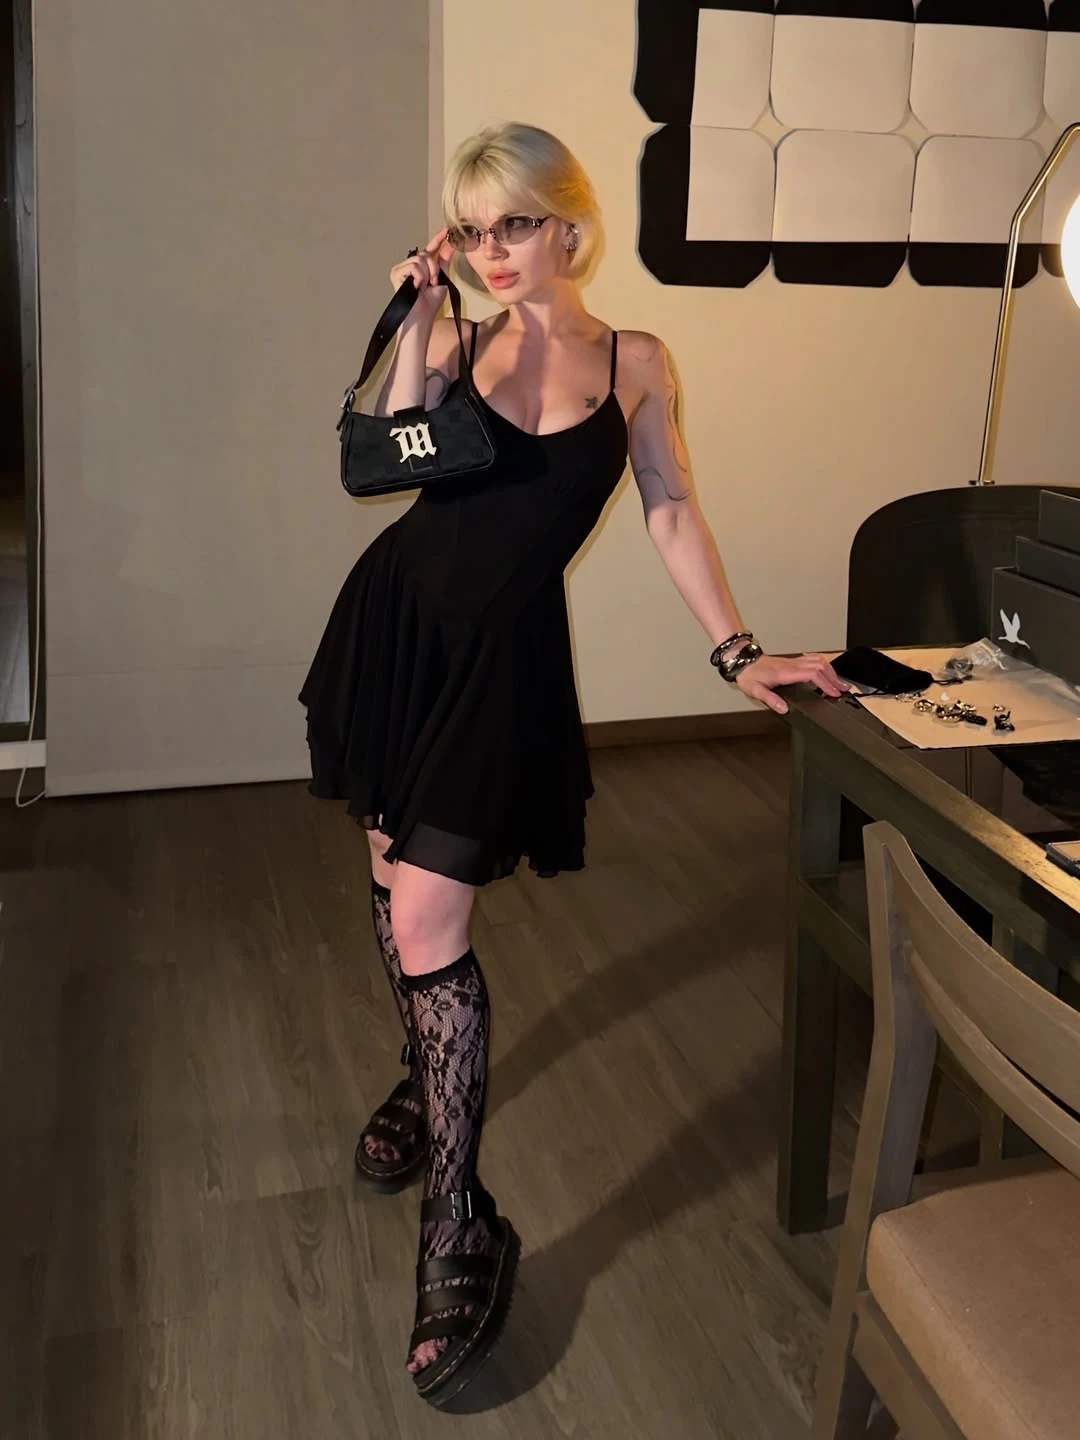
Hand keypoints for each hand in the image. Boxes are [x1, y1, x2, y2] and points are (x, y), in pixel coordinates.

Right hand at [388, 226, 455, 319]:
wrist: (421, 317)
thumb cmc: (429, 305)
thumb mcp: (442, 280)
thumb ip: (444, 262)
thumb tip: (450, 246)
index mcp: (421, 268)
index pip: (430, 249)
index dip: (438, 239)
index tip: (447, 230)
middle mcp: (410, 266)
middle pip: (426, 254)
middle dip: (434, 268)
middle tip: (433, 283)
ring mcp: (401, 269)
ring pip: (420, 259)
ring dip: (427, 274)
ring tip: (423, 287)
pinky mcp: (396, 273)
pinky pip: (414, 266)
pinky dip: (419, 277)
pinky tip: (416, 287)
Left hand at [734, 651, 848, 715]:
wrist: (742, 661)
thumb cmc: (749, 675)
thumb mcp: (756, 691)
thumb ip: (771, 700)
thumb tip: (784, 709)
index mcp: (786, 672)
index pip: (812, 675)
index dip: (825, 683)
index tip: (834, 693)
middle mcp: (792, 665)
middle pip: (820, 666)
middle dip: (834, 678)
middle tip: (844, 689)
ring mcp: (793, 661)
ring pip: (818, 660)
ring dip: (831, 670)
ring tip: (839, 682)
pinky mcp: (792, 660)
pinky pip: (812, 659)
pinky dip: (823, 665)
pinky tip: (826, 671)